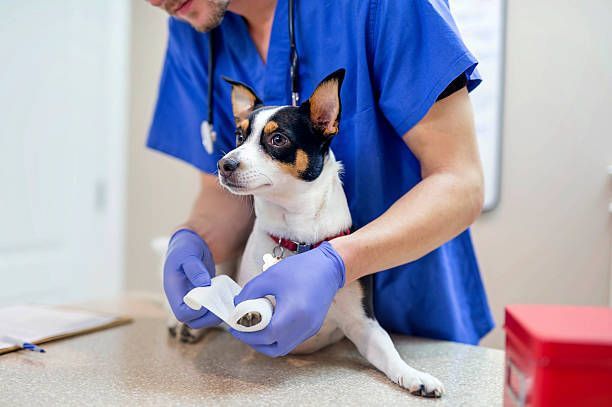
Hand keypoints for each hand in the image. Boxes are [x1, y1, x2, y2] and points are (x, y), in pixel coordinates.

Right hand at [163, 229, 222, 327]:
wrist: (188, 244)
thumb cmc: (185, 247)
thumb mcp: (188, 253)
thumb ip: (194, 269)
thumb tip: (204, 285)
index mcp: (173, 289)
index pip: (182, 313)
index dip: (196, 312)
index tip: (210, 300)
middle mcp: (181, 298)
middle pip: (193, 321)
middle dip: (209, 317)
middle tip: (223, 304)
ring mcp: (191, 299)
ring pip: (202, 319)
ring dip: (215, 314)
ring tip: (227, 301)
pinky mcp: (201, 297)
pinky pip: (209, 310)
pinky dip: (219, 307)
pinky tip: (228, 298)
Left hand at [230, 242, 345, 356]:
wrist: (329, 267)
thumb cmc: (300, 269)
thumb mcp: (269, 277)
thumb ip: (249, 292)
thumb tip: (237, 306)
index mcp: (293, 314)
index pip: (266, 336)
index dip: (247, 334)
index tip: (235, 327)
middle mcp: (303, 326)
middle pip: (274, 348)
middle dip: (255, 342)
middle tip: (243, 331)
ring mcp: (310, 329)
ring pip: (283, 348)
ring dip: (267, 343)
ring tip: (255, 329)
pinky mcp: (313, 327)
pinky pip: (292, 340)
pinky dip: (278, 338)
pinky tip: (270, 324)